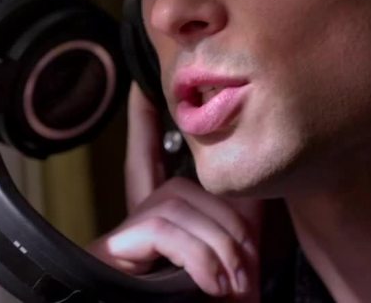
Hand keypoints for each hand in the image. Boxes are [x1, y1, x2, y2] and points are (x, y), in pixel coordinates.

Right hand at [88, 84, 262, 299]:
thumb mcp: (233, 269)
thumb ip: (241, 236)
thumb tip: (256, 214)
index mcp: (166, 223)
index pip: (149, 159)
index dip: (144, 123)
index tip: (140, 88)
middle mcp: (140, 222)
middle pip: (182, 184)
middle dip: (228, 221)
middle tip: (250, 269)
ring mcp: (125, 238)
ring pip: (177, 203)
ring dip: (219, 245)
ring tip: (235, 285)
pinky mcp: (114, 254)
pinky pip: (162, 228)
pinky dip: (198, 255)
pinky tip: (212, 286)